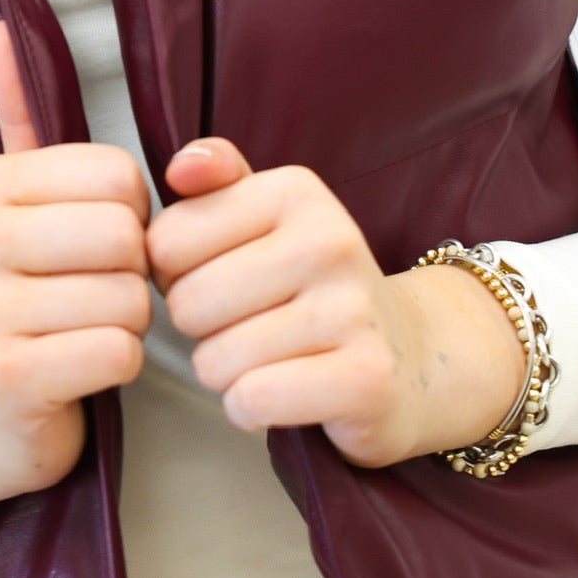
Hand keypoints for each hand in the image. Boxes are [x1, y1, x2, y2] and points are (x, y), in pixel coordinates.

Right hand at [0, 22, 153, 516]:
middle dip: (132, 273)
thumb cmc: (18, 296)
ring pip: (129, 298)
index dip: (131, 215)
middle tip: (93, 292)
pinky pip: (119, 353)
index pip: (118, 174)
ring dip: (127, 324)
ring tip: (80, 330)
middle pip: (126, 236)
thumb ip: (21, 118)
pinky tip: (79, 368)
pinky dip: (118, 367)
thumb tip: (4, 25)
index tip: (92, 243)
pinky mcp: (7, 375)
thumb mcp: (15, 205)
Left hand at [145, 139, 529, 467]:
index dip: (175, 274)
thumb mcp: (266, 219)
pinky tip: (281, 395)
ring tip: (270, 359)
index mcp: (294, 191)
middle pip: (188, 303)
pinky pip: (253, 399)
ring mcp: (352, 309)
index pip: (166, 241)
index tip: (220, 280)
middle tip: (248, 327)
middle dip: (201, 330)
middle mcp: (329, 240)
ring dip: (226, 374)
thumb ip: (217, 183)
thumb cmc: (312, 288)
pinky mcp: (365, 377)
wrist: (411, 356)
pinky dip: (250, 409)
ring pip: (215, 359)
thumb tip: (181, 168)